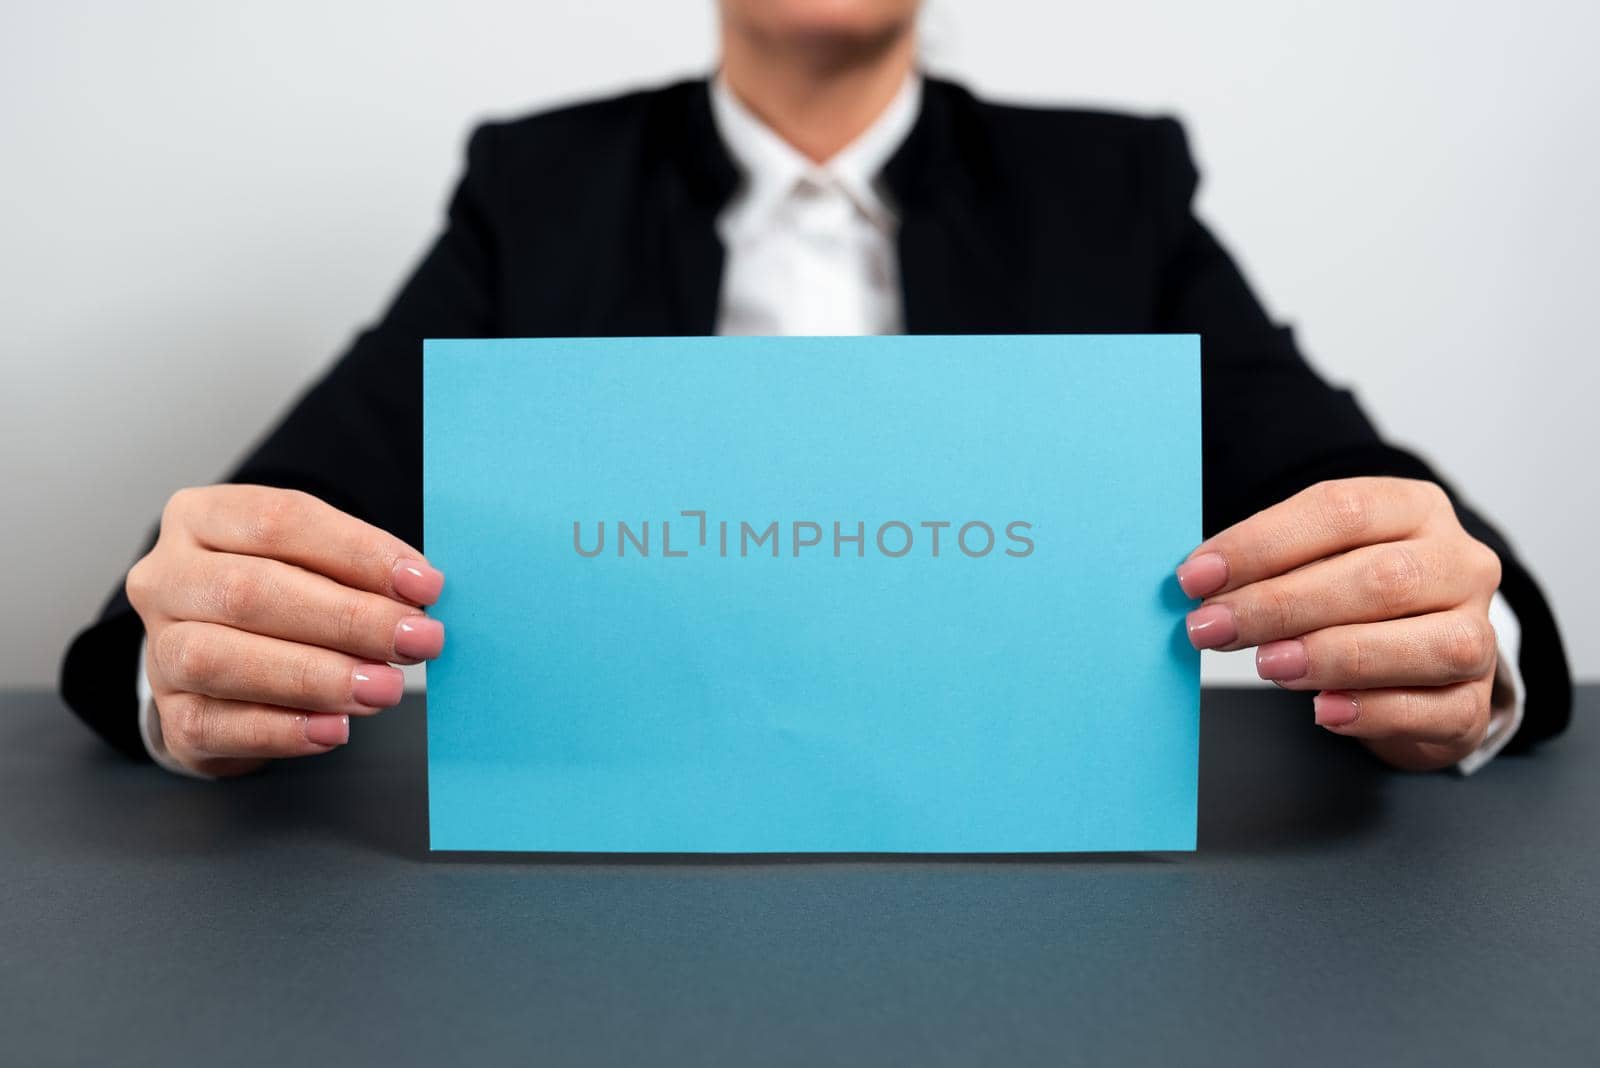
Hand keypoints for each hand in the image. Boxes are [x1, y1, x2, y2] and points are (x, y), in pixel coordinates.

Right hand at [125, 485, 444, 776]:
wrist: (228, 663)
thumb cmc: (284, 597)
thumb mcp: (316, 562)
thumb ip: (359, 570)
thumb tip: (420, 592)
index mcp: (200, 517)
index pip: (279, 521)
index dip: (357, 552)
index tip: (425, 584)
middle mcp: (166, 579)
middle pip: (249, 591)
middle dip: (347, 619)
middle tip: (417, 640)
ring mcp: (159, 649)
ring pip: (220, 659)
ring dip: (315, 677)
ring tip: (384, 688)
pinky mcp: (172, 715)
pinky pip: (215, 725)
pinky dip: (281, 729)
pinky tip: (335, 729)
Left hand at [1177, 477, 1503, 770]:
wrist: (1417, 661)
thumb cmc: (1352, 600)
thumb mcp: (1315, 561)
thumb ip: (1269, 565)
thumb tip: (1197, 582)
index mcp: (1414, 509)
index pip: (1340, 512)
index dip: (1262, 543)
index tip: (1197, 576)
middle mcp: (1459, 564)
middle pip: (1380, 578)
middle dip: (1282, 605)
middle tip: (1213, 627)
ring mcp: (1478, 632)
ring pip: (1428, 643)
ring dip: (1334, 656)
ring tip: (1267, 666)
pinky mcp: (1475, 702)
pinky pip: (1435, 708)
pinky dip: (1375, 710)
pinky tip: (1323, 710)